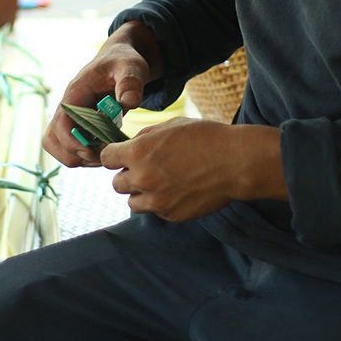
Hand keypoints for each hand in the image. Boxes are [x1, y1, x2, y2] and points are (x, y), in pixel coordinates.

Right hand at [42, 22, 160, 167]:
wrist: (119, 60)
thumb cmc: (123, 61)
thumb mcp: (131, 66)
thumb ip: (130, 82)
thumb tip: (129, 102)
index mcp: (76, 93)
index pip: (60, 124)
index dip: (72, 143)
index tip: (94, 151)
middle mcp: (67, 108)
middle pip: (51, 141)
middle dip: (75, 155)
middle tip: (103, 155)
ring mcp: (70, 118)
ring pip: (59, 148)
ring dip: (80, 159)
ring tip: (107, 154)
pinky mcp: (78, 126)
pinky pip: (71, 148)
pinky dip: (86, 156)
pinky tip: (107, 150)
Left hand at [100, 117, 286, 220]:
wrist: (235, 162)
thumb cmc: (205, 138)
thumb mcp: (170, 126)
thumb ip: (145, 137)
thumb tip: (130, 145)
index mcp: (139, 153)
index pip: (106, 158)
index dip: (115, 155)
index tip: (123, 155)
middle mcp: (143, 179)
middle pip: (116, 183)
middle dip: (128, 175)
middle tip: (146, 169)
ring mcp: (157, 201)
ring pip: (132, 203)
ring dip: (141, 193)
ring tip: (160, 183)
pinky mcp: (172, 215)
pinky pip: (155, 212)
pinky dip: (161, 203)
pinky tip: (178, 190)